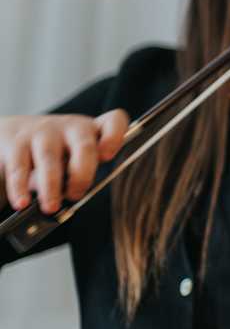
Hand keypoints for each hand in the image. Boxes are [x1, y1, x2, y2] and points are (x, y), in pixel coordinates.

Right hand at [1, 110, 129, 213]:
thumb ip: (81, 174)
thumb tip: (74, 196)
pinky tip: (23, 202)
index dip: (114, 137)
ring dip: (51, 186)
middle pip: (84, 146)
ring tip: (51, 207)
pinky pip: (20, 167)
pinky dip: (20, 187)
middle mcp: (71, 127)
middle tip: (75, 195)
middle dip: (82, 174)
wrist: (16, 136)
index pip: (113, 122)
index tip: (107, 157)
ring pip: (50, 158)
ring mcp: (44, 132)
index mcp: (94, 130)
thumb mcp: (75, 157)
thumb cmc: (58, 153)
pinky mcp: (18, 142)